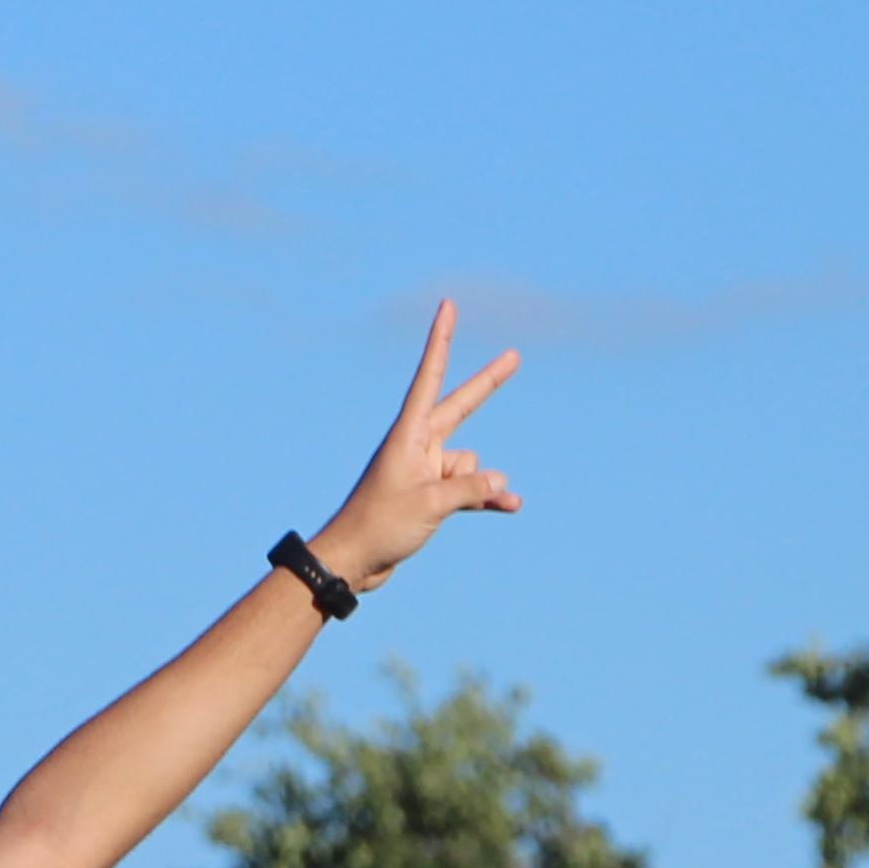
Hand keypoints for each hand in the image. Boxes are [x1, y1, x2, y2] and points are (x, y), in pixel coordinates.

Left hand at [306, 304, 519, 585]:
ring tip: (451, 507)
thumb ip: (470, 488)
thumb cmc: (380, 525)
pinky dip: (486, 497)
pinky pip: (469, 488)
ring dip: (478, 486)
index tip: (447, 307)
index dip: (441, 341)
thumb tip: (500, 481)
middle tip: (514, 355)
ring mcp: (425, 468)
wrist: (354, 560)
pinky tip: (509, 507)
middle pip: (460, 405)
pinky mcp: (430, 493)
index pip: (430, 376)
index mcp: (408, 434)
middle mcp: (418, 444)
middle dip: (488, 383)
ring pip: (470, 465)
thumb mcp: (431, 504)